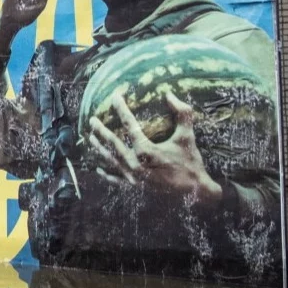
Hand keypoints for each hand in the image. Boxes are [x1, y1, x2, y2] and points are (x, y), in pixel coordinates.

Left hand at [86, 92, 222, 203]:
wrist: (196, 194)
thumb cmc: (191, 163)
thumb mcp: (187, 137)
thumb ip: (182, 113)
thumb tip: (169, 94)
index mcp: (146, 150)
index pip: (129, 124)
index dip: (121, 108)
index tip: (115, 96)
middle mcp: (135, 164)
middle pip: (112, 143)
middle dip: (101, 130)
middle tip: (92, 120)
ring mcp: (133, 177)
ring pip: (110, 160)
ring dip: (99, 148)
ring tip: (90, 138)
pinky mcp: (135, 188)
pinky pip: (116, 180)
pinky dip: (107, 174)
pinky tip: (98, 168)